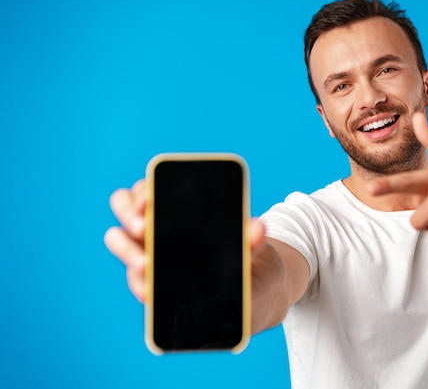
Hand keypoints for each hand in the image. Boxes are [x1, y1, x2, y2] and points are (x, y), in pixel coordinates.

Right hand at [104, 179, 269, 302]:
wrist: (245, 287)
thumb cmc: (239, 253)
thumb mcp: (248, 244)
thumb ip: (251, 236)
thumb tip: (259, 227)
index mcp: (172, 204)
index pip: (148, 186)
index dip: (143, 189)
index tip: (149, 199)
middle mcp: (151, 221)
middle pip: (124, 205)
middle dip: (129, 214)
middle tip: (144, 227)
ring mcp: (143, 248)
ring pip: (118, 239)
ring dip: (127, 250)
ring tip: (146, 264)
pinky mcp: (145, 278)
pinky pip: (134, 278)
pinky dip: (139, 283)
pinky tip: (149, 292)